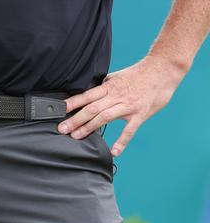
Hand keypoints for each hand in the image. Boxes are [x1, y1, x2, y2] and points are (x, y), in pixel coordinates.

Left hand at [60, 54, 185, 155]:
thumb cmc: (139, 74)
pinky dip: (121, 141)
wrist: (161, 71)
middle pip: (92, 108)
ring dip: (89, 128)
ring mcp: (128, 106)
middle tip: (62, 129)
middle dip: (75, 119)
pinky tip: (114, 152)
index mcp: (109, 87)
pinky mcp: (140, 115)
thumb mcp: (117, 77)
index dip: (72, 102)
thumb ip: (105, 87)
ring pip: (104, 117)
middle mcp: (116, 96)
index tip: (59, 110)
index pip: (86, 95)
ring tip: (76, 136)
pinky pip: (129, 130)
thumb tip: (91, 94)